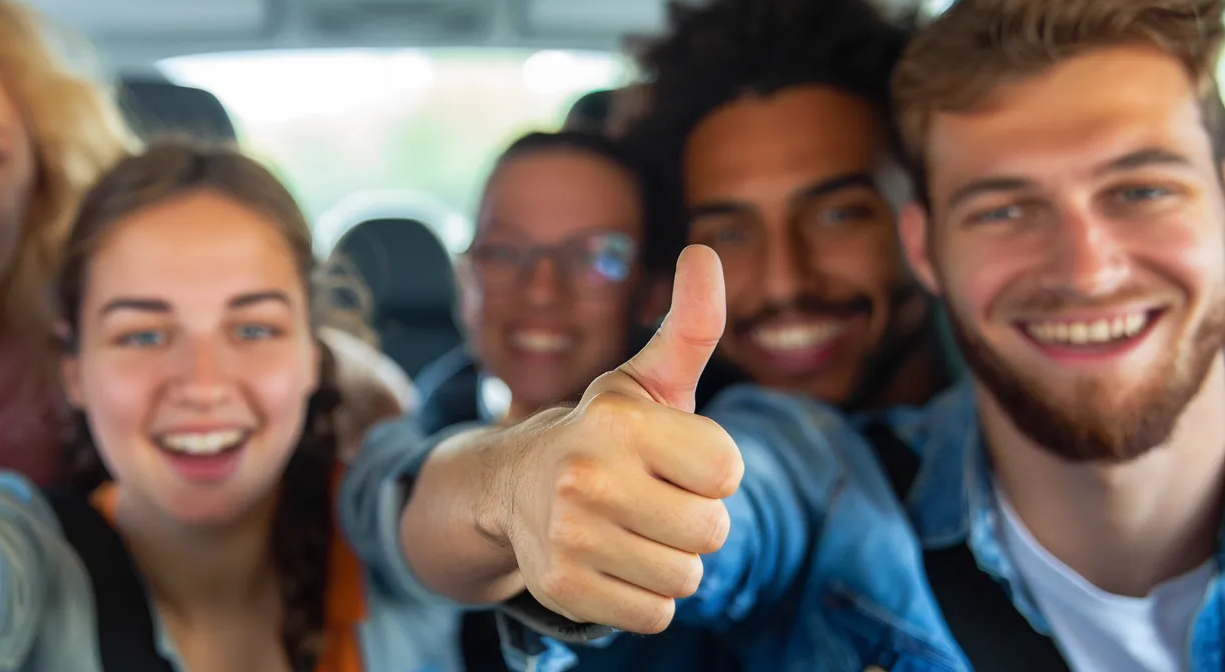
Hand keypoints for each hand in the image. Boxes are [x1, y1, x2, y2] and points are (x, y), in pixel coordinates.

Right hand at [497, 245, 742, 633]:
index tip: (673, 459)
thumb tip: (706, 250)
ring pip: (685, 577)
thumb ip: (690, 325)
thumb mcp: (647, 381)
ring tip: (630, 530)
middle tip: (649, 499)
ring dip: (668, 560)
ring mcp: (569, 535)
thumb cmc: (605, 434)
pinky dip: (644, 597)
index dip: (710, 469)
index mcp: (617, 421)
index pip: (728, 471)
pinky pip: (655, 615)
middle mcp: (586, 476)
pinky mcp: (561, 588)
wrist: (513, 487)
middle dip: (692, 519)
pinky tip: (612, 562)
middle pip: (711, 530)